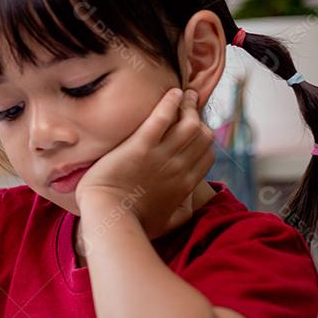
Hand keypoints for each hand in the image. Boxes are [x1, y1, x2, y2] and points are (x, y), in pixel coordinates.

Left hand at [75, 88, 214, 239]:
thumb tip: (190, 203)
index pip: (207, 155)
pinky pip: (162, 119)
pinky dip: (170, 103)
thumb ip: (183, 212)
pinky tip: (172, 93)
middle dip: (200, 117)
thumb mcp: (168, 223)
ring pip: (188, 124)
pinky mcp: (140, 147)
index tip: (198, 129)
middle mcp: (178, 168)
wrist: (110, 219)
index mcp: (185, 185)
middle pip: (202, 135)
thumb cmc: (134, 225)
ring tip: (184, 94)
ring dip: (188, 105)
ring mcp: (161, 156)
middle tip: (191, 103)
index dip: (205, 140)